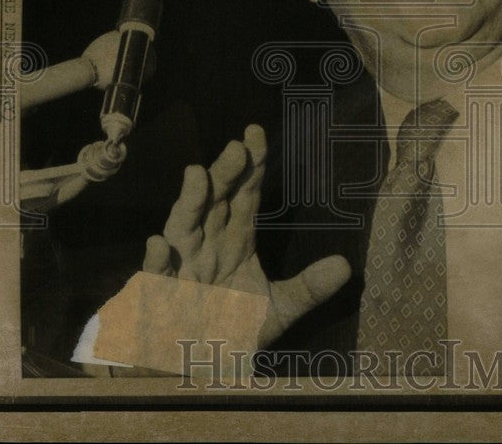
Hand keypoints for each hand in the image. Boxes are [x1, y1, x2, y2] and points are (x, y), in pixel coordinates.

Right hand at [142, 124, 351, 348]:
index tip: (256, 133)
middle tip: (237, 147)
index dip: (251, 166)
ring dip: (189, 202)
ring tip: (197, 174)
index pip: (245, 195)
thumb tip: (345, 266)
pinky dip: (157, 261)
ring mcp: (182, 267)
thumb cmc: (232, 328)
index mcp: (236, 240)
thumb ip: (308, 288)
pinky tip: (161, 244)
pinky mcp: (161, 297)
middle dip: (224, 174)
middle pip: (216, 201)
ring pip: (183, 227)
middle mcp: (208, 245)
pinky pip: (156, 277)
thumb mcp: (278, 310)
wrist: (198, 366)